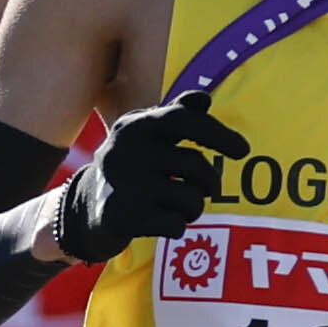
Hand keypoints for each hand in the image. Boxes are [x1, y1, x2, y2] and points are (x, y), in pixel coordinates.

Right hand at [48, 102, 252, 260]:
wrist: (84, 209)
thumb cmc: (129, 166)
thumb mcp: (146, 135)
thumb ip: (176, 114)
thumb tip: (204, 99)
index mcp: (136, 125)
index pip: (185, 120)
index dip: (218, 133)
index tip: (243, 151)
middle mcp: (127, 149)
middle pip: (196, 166)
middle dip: (209, 182)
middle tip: (207, 190)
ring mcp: (124, 183)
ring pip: (191, 199)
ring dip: (193, 208)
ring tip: (178, 207)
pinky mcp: (122, 216)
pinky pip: (175, 225)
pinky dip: (176, 227)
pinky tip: (161, 222)